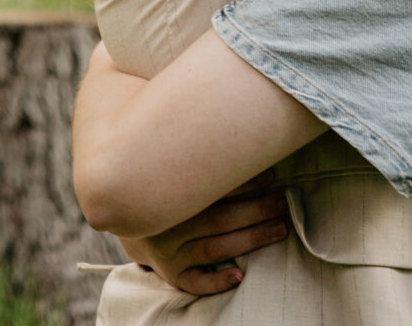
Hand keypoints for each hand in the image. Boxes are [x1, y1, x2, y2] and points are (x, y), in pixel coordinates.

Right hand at [119, 172, 288, 294]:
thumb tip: (239, 129)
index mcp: (172, 194)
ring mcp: (170, 252)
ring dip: (250, 239)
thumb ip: (198, 157)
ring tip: (280, 229)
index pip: (213, 188)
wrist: (127, 216)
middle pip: (219, 218)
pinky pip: (194, 282)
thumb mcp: (174, 169)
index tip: (271, 174)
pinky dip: (216, 281)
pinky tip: (239, 276)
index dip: (244, 181)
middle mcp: (169, 224)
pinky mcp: (172, 274)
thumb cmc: (165, 187)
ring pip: (214, 248)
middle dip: (257, 210)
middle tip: (284, 202)